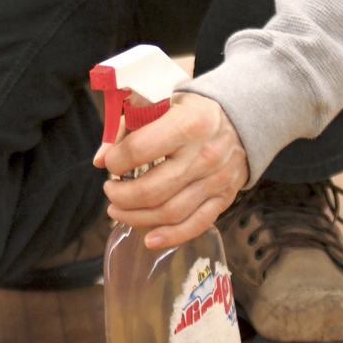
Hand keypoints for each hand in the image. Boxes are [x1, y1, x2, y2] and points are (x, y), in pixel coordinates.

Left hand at [96, 92, 248, 250]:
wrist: (242, 120)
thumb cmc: (194, 112)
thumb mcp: (162, 104)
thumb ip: (128, 128)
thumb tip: (100, 160)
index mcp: (186, 125)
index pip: (138, 150)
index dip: (115, 161)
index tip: (110, 164)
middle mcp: (202, 155)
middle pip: (152, 190)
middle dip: (121, 196)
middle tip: (110, 191)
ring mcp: (215, 180)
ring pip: (170, 212)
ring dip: (137, 218)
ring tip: (119, 211)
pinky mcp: (224, 199)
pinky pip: (196, 224)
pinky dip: (171, 236)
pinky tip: (149, 238)